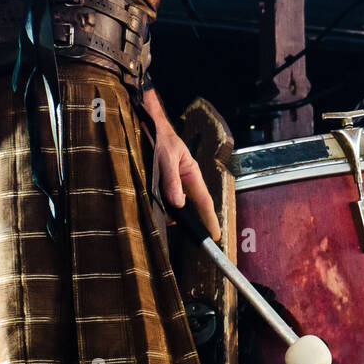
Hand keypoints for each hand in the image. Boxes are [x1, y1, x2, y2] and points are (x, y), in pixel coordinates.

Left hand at [144, 90, 221, 241]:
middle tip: (194, 240)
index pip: (204, 201)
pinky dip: (160, 208)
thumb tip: (178, 204)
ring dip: (170, 215)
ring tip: (162, 222)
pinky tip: (153, 210)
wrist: (148, 123)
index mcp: (191, 173)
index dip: (210, 220)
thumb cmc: (160, 136)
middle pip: (192, 207)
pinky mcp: (162, 183)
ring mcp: (174, 182)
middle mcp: (185, 180)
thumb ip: (171, 180)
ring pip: (175, 205)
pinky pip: (164, 200)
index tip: (215, 236)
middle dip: (193, 223)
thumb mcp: (165, 157)